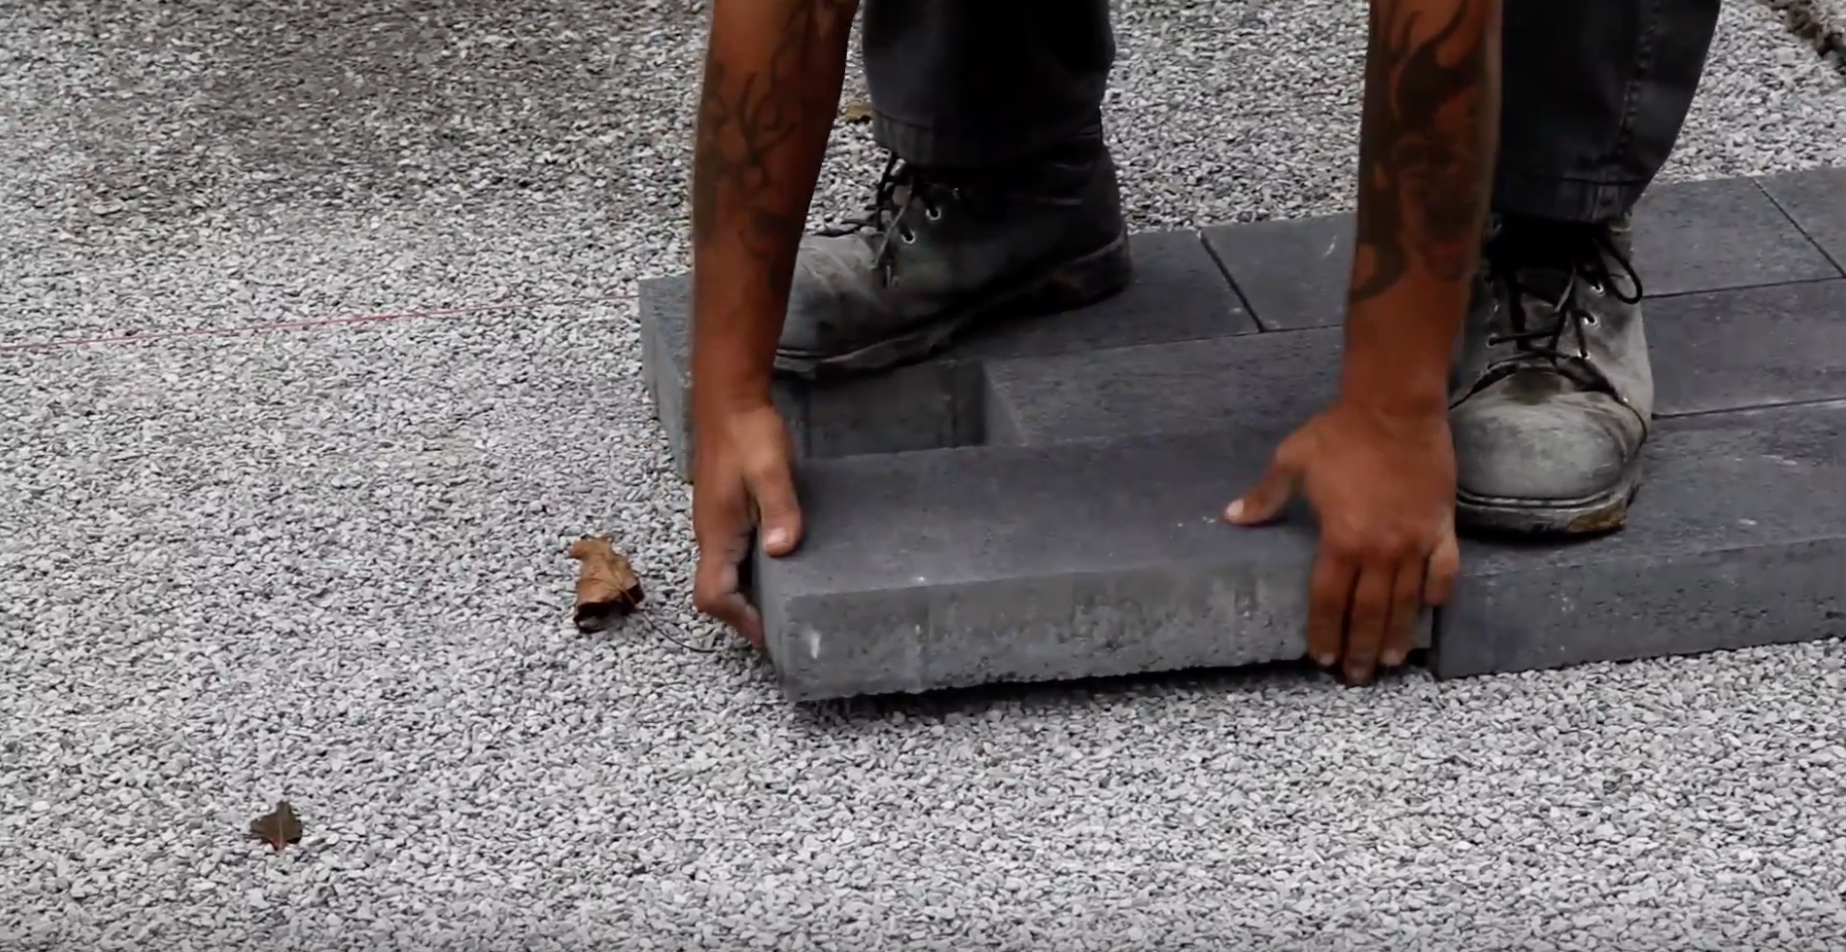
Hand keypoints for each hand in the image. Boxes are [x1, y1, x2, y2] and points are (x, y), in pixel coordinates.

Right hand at [691, 398, 803, 648]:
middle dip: (745, 616)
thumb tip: (781, 549)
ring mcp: (715, 525)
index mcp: (718, 533)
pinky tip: (780, 566)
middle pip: (716, 592)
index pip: (714, 595)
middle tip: (784, 627)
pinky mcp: (724, 514)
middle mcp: (710, 535)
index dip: (740, 620)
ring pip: (724, 574)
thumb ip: (779, 509)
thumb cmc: (748, 434)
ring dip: (748, 595)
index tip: (771, 635)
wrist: (729, 400)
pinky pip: (731, 556)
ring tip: (786, 605)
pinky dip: (750, 572)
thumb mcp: (770, 470)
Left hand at [1223, 399, 1461, 683]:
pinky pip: (1443, 571)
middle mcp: (1379, 551)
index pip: (1329, 601)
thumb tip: (1232, 516)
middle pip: (1369, 612)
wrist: (1396, 407)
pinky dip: (1437, 593)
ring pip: (1406, 601)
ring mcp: (1415, 542)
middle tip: (1356, 676)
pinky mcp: (1442, 527)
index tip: (1320, 658)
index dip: (1324, 632)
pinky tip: (1431, 611)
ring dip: (1398, 634)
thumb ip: (1265, 495)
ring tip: (1391, 660)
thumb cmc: (1341, 433)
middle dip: (1360, 648)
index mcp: (1340, 540)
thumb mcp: (1292, 460)